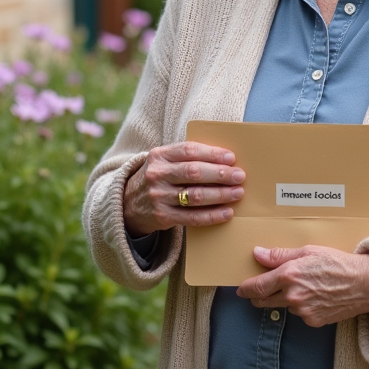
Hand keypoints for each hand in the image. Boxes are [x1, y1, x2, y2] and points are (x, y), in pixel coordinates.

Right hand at [123, 141, 244, 236]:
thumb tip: (225, 160)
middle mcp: (157, 175)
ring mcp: (158, 197)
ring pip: (196, 196)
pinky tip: (227, 212)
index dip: (212, 154)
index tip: (231, 158)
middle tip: (239, 176)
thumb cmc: (158, 177)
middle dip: (220, 174)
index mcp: (159, 155)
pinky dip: (212, 215)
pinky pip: (192, 218)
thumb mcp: (164, 161)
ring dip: (220, 194)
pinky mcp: (163, 217)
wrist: (129, 203)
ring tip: (237, 193)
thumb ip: (186, 158)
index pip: (189, 151)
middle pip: (194, 173)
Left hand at [237, 246, 368, 326]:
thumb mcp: (308, 251)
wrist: (364, 284)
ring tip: (301, 286)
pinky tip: (314, 295)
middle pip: (264, 301)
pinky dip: (302, 306)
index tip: (241, 288)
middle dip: (258, 296)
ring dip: (284, 299)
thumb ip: (280, 255)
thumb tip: (258, 253)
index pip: (257, 287)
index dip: (246, 288)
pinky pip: (300, 314)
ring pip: (284, 306)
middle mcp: (292, 296)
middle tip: (260, 289)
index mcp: (289, 275)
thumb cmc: (338, 263)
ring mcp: (302, 310)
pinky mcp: (313, 321)